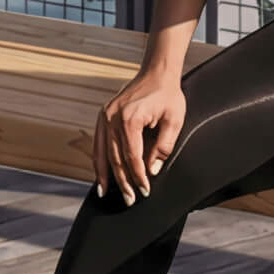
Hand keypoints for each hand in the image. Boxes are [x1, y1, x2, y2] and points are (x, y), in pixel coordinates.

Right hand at [92, 68, 185, 205]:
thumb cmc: (168, 95)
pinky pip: (99, 143)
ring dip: (105, 175)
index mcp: (130, 119)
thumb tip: (151, 171)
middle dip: (123, 181)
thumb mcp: (174, 121)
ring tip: (106, 193)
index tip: (145, 191)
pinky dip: (99, 159)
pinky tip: (101, 174)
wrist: (156, 73)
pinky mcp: (103, 115)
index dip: (138, 176)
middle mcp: (112, 117)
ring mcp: (105, 115)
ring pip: (103, 152)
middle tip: (129, 200)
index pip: (132, 157)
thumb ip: (163, 147)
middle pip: (115, 158)